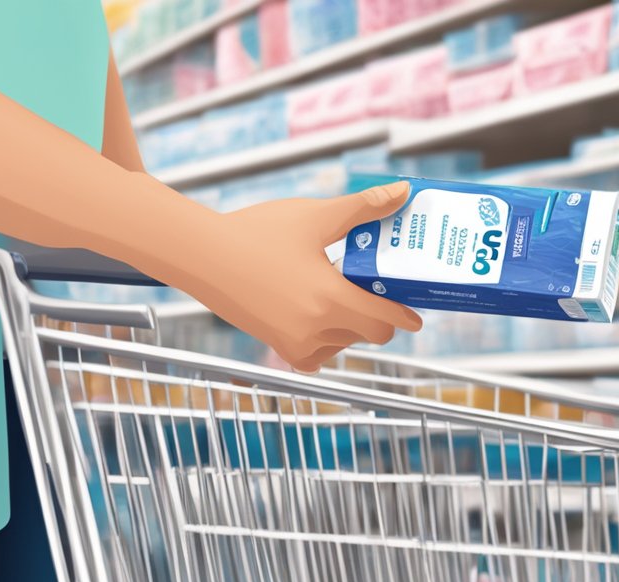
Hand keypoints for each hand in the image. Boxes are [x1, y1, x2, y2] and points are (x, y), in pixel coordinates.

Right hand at [183, 181, 422, 372]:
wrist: (202, 255)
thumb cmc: (256, 232)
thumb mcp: (315, 216)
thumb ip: (363, 208)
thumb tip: (402, 191)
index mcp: (329, 298)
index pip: (384, 320)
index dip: (405, 317)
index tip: (416, 316)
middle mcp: (315, 329)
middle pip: (369, 333)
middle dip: (377, 315)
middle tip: (374, 291)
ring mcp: (295, 342)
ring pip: (344, 342)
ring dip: (349, 323)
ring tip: (334, 288)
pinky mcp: (279, 347)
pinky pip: (317, 353)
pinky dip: (324, 337)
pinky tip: (315, 310)